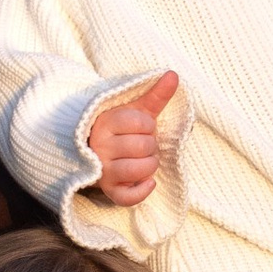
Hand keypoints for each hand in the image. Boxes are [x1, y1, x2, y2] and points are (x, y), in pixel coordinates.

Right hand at [83, 72, 179, 208]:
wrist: (99, 152)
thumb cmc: (123, 130)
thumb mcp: (137, 110)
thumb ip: (156, 94)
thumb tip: (173, 74)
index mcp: (105, 123)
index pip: (141, 123)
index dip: (148, 126)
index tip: (140, 128)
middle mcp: (101, 147)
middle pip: (144, 147)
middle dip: (150, 146)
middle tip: (140, 146)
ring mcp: (103, 171)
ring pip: (141, 170)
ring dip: (150, 166)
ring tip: (141, 160)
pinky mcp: (109, 191)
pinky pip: (129, 197)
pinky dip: (143, 190)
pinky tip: (148, 181)